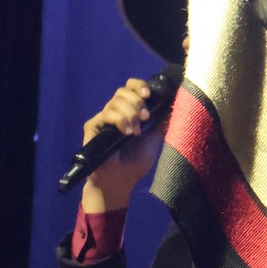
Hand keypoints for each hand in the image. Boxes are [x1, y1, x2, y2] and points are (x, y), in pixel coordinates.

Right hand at [80, 79, 166, 213]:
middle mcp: (115, 112)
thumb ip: (162, 122)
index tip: (148, 95)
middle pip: (122, 91)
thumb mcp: (154, 139)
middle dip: (136, 102)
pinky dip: (119, 120)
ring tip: (135, 132)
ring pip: (115, 101)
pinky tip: (126, 133)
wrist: (121, 181)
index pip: (131, 87)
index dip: (139, 86)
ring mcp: (103, 119)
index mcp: (130, 111)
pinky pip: (105, 114)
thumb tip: (173, 105)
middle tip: (145, 118)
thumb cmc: (136, 162)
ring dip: (129, 114)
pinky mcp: (93, 127)